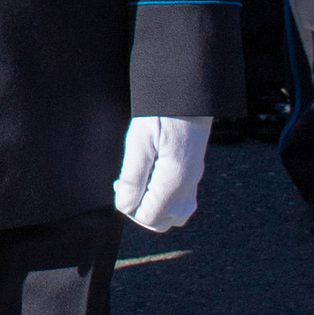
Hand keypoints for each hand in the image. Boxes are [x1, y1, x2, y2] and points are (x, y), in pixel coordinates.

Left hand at [114, 114, 210, 230]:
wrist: (186, 93)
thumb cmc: (162, 113)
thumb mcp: (139, 141)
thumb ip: (132, 177)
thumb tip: (124, 206)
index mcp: (175, 180)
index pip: (149, 217)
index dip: (129, 208)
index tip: (119, 187)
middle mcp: (189, 186)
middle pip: (161, 221)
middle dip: (139, 210)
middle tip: (125, 186)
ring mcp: (194, 181)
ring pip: (173, 215)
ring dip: (151, 206)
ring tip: (137, 182)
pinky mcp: (193, 174)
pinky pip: (180, 202)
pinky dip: (162, 199)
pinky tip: (150, 178)